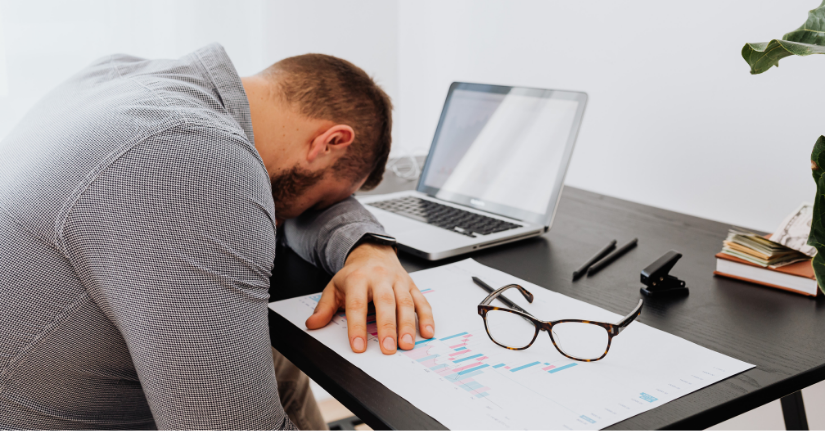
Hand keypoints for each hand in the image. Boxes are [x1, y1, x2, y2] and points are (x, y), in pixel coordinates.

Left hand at [305, 243, 434, 353]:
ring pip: (406, 302)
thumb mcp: (334, 287)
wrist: (372, 251)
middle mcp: (380, 278)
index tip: (358, 346)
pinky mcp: (411, 285)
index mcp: (358, 279)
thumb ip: (324, 307)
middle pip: (385, 303)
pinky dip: (426, 317)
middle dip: (387, 327)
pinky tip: (426, 332)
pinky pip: (421, 301)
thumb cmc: (355, 274)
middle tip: (388, 348)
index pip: (357, 304)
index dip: (357, 326)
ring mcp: (398, 281)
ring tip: (406, 344)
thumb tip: (313, 324)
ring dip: (408, 325)